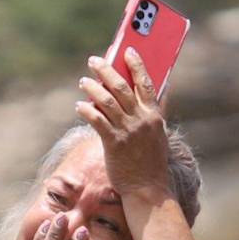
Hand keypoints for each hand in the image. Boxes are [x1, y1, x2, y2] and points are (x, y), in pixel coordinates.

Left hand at [75, 48, 170, 197]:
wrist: (147, 189)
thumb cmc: (150, 162)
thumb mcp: (158, 134)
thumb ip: (156, 112)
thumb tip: (160, 90)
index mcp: (154, 115)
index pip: (146, 83)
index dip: (136, 64)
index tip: (127, 50)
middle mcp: (141, 120)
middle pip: (122, 87)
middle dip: (106, 70)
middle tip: (94, 60)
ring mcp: (127, 131)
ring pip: (107, 101)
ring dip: (92, 88)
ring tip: (83, 81)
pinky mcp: (113, 143)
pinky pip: (97, 120)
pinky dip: (86, 110)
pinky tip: (79, 106)